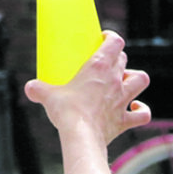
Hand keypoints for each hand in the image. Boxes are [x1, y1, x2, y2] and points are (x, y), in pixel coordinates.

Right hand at [25, 29, 151, 143]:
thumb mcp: (48, 96)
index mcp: (98, 67)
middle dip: (117, 59)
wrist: (81, 136)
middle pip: (124, 59)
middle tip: (105, 64)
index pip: (115, 42)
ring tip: (125, 82)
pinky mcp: (125, 119)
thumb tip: (30, 88)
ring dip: (135, 79)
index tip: (103, 39)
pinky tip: (135, 108)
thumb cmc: (66, 112)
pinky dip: (141, 110)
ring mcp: (122, 99)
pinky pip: (142, 114)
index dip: (111, 37)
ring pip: (141, 79)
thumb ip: (38, 89)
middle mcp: (115, 80)